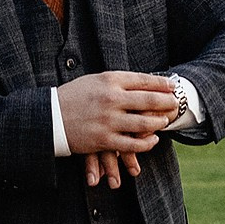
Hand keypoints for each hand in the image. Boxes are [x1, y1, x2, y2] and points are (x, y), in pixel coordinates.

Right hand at [60, 70, 176, 188]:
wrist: (49, 117)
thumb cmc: (73, 96)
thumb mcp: (94, 80)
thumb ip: (117, 81)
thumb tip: (142, 82)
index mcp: (109, 80)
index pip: (143, 80)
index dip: (162, 83)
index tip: (173, 85)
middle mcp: (111, 98)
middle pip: (149, 100)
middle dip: (166, 102)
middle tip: (175, 104)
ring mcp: (109, 120)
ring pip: (144, 123)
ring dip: (159, 123)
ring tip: (165, 122)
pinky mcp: (104, 139)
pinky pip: (133, 144)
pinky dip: (146, 143)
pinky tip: (152, 140)